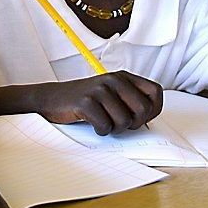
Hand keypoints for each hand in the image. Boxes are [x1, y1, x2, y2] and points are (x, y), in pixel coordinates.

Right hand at [37, 72, 162, 134]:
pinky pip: (105, 126)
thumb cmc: (84, 100)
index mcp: (123, 77)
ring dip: (114, 128)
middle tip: (118, 122)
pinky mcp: (86, 101)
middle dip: (133, 123)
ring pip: (125, 121)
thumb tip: (150, 117)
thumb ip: (131, 100)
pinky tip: (92, 123)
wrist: (52, 99)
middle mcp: (113, 80)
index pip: (155, 92)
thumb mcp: (111, 94)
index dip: (152, 110)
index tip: (139, 117)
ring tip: (103, 121)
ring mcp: (99, 90)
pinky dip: (100, 131)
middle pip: (143, 109)